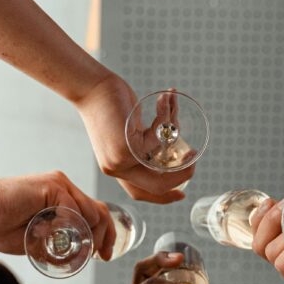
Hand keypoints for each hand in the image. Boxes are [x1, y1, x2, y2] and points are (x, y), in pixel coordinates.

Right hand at [0, 169, 115, 256]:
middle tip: (96, 257)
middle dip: (103, 238)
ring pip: (91, 213)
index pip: (96, 213)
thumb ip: (54, 244)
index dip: (105, 235)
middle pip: (100, 212)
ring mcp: (59, 185)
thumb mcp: (34, 240)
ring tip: (71, 250)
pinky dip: (67, 228)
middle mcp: (64, 188)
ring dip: (86, 236)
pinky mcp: (52, 186)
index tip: (103, 256)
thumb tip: (76, 258)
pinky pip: (72, 211)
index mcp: (62, 198)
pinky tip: (50, 236)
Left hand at [75, 73, 195, 203]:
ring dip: (174, 132)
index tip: (181, 194)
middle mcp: (115, 168)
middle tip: (193, 156)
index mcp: (116, 167)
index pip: (140, 193)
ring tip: (173, 108)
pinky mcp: (125, 148)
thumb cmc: (111, 103)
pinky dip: (165, 118)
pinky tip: (164, 100)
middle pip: (156, 186)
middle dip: (181, 175)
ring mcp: (120, 161)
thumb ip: (141, 145)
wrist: (91, 86)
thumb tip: (169, 147)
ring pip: (161, 161)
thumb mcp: (127, 130)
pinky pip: (158, 141)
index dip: (164, 197)